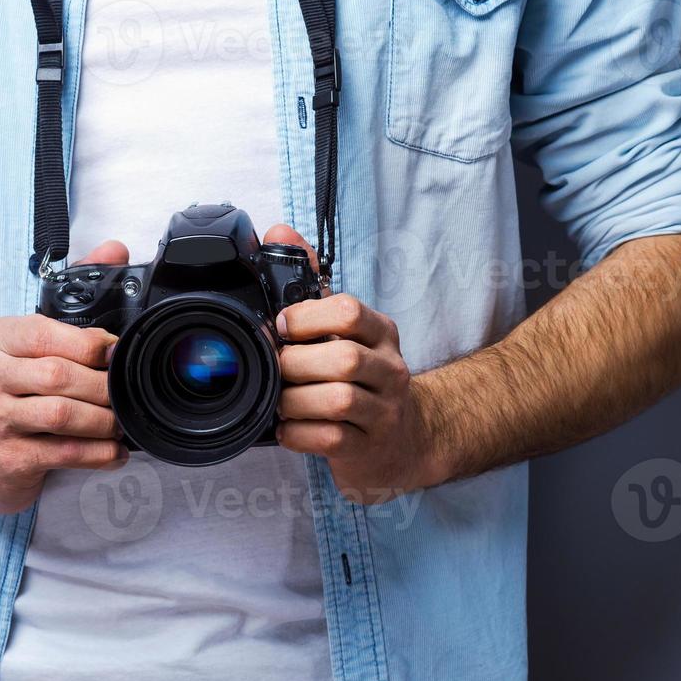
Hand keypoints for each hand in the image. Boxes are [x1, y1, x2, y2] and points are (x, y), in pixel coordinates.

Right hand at [0, 241, 131, 513]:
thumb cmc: (8, 387)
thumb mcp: (30, 338)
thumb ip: (74, 292)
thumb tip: (115, 249)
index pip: (46, 334)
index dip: (91, 345)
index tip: (117, 354)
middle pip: (60, 377)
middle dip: (104, 387)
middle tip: (126, 394)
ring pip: (64, 416)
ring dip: (105, 421)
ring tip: (121, 422)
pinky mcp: (8, 459)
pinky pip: (65, 454)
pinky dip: (99, 454)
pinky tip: (113, 452)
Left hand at [265, 225, 445, 503]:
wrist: (404, 440)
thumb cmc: (361, 377)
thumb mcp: (343, 329)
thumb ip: (310, 284)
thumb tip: (278, 232)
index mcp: (380, 332)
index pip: (349, 312)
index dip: (306, 318)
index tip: (280, 327)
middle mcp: (390, 369)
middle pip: (343, 359)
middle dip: (296, 365)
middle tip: (277, 369)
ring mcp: (384, 412)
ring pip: (338, 401)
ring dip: (294, 401)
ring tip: (280, 401)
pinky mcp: (369, 448)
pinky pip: (331, 439)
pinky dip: (299, 433)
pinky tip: (289, 428)